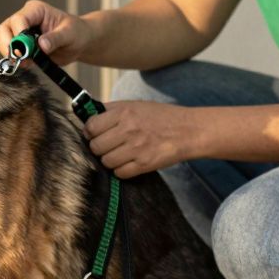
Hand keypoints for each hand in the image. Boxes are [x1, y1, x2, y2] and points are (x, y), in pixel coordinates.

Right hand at [0, 0, 94, 62]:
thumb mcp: (70, 34)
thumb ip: (56, 38)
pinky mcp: (19, 45)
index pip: (18, 20)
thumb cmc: (76, 33)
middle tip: (22, 59)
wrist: (77, 43)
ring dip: (11, 55)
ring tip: (28, 62)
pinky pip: (8, 53)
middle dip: (9, 46)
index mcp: (35, 10)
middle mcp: (24, 19)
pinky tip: (29, 63)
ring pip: (2, 42)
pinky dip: (15, 60)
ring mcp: (19, 32)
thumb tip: (41, 45)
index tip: (24, 51)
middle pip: (3, 30)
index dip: (18, 36)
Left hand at [84, 101, 199, 177]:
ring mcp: (136, 148)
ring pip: (106, 161)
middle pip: (96, 146)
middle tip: (108, 146)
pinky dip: (122, 170)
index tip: (95, 134)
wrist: (189, 130)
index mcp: (124, 112)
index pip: (91, 126)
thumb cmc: (161, 117)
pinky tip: (129, 162)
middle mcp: (128, 129)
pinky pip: (120, 173)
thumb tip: (88, 117)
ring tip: (120, 154)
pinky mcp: (145, 164)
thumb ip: (112, 110)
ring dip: (110, 160)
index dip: (90, 132)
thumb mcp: (136, 105)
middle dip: (99, 148)